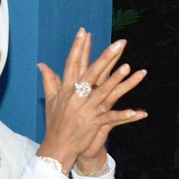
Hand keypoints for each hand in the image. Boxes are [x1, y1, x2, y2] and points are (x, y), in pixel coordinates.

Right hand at [36, 29, 147, 172]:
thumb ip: (49, 80)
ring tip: (128, 67)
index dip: (78, 47)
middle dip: (106, 57)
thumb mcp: (51, 100)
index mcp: (67, 90)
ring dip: (116, 80)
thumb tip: (41, 64)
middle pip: (92, 73)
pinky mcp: (95, 123)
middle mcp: (77, 97)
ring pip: (104, 92)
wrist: (57, 147)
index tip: (84, 31)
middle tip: (118, 43)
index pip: (73, 64)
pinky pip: (112, 118)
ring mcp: (87, 110)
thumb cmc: (54, 123)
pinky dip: (124, 115)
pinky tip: (137, 112)